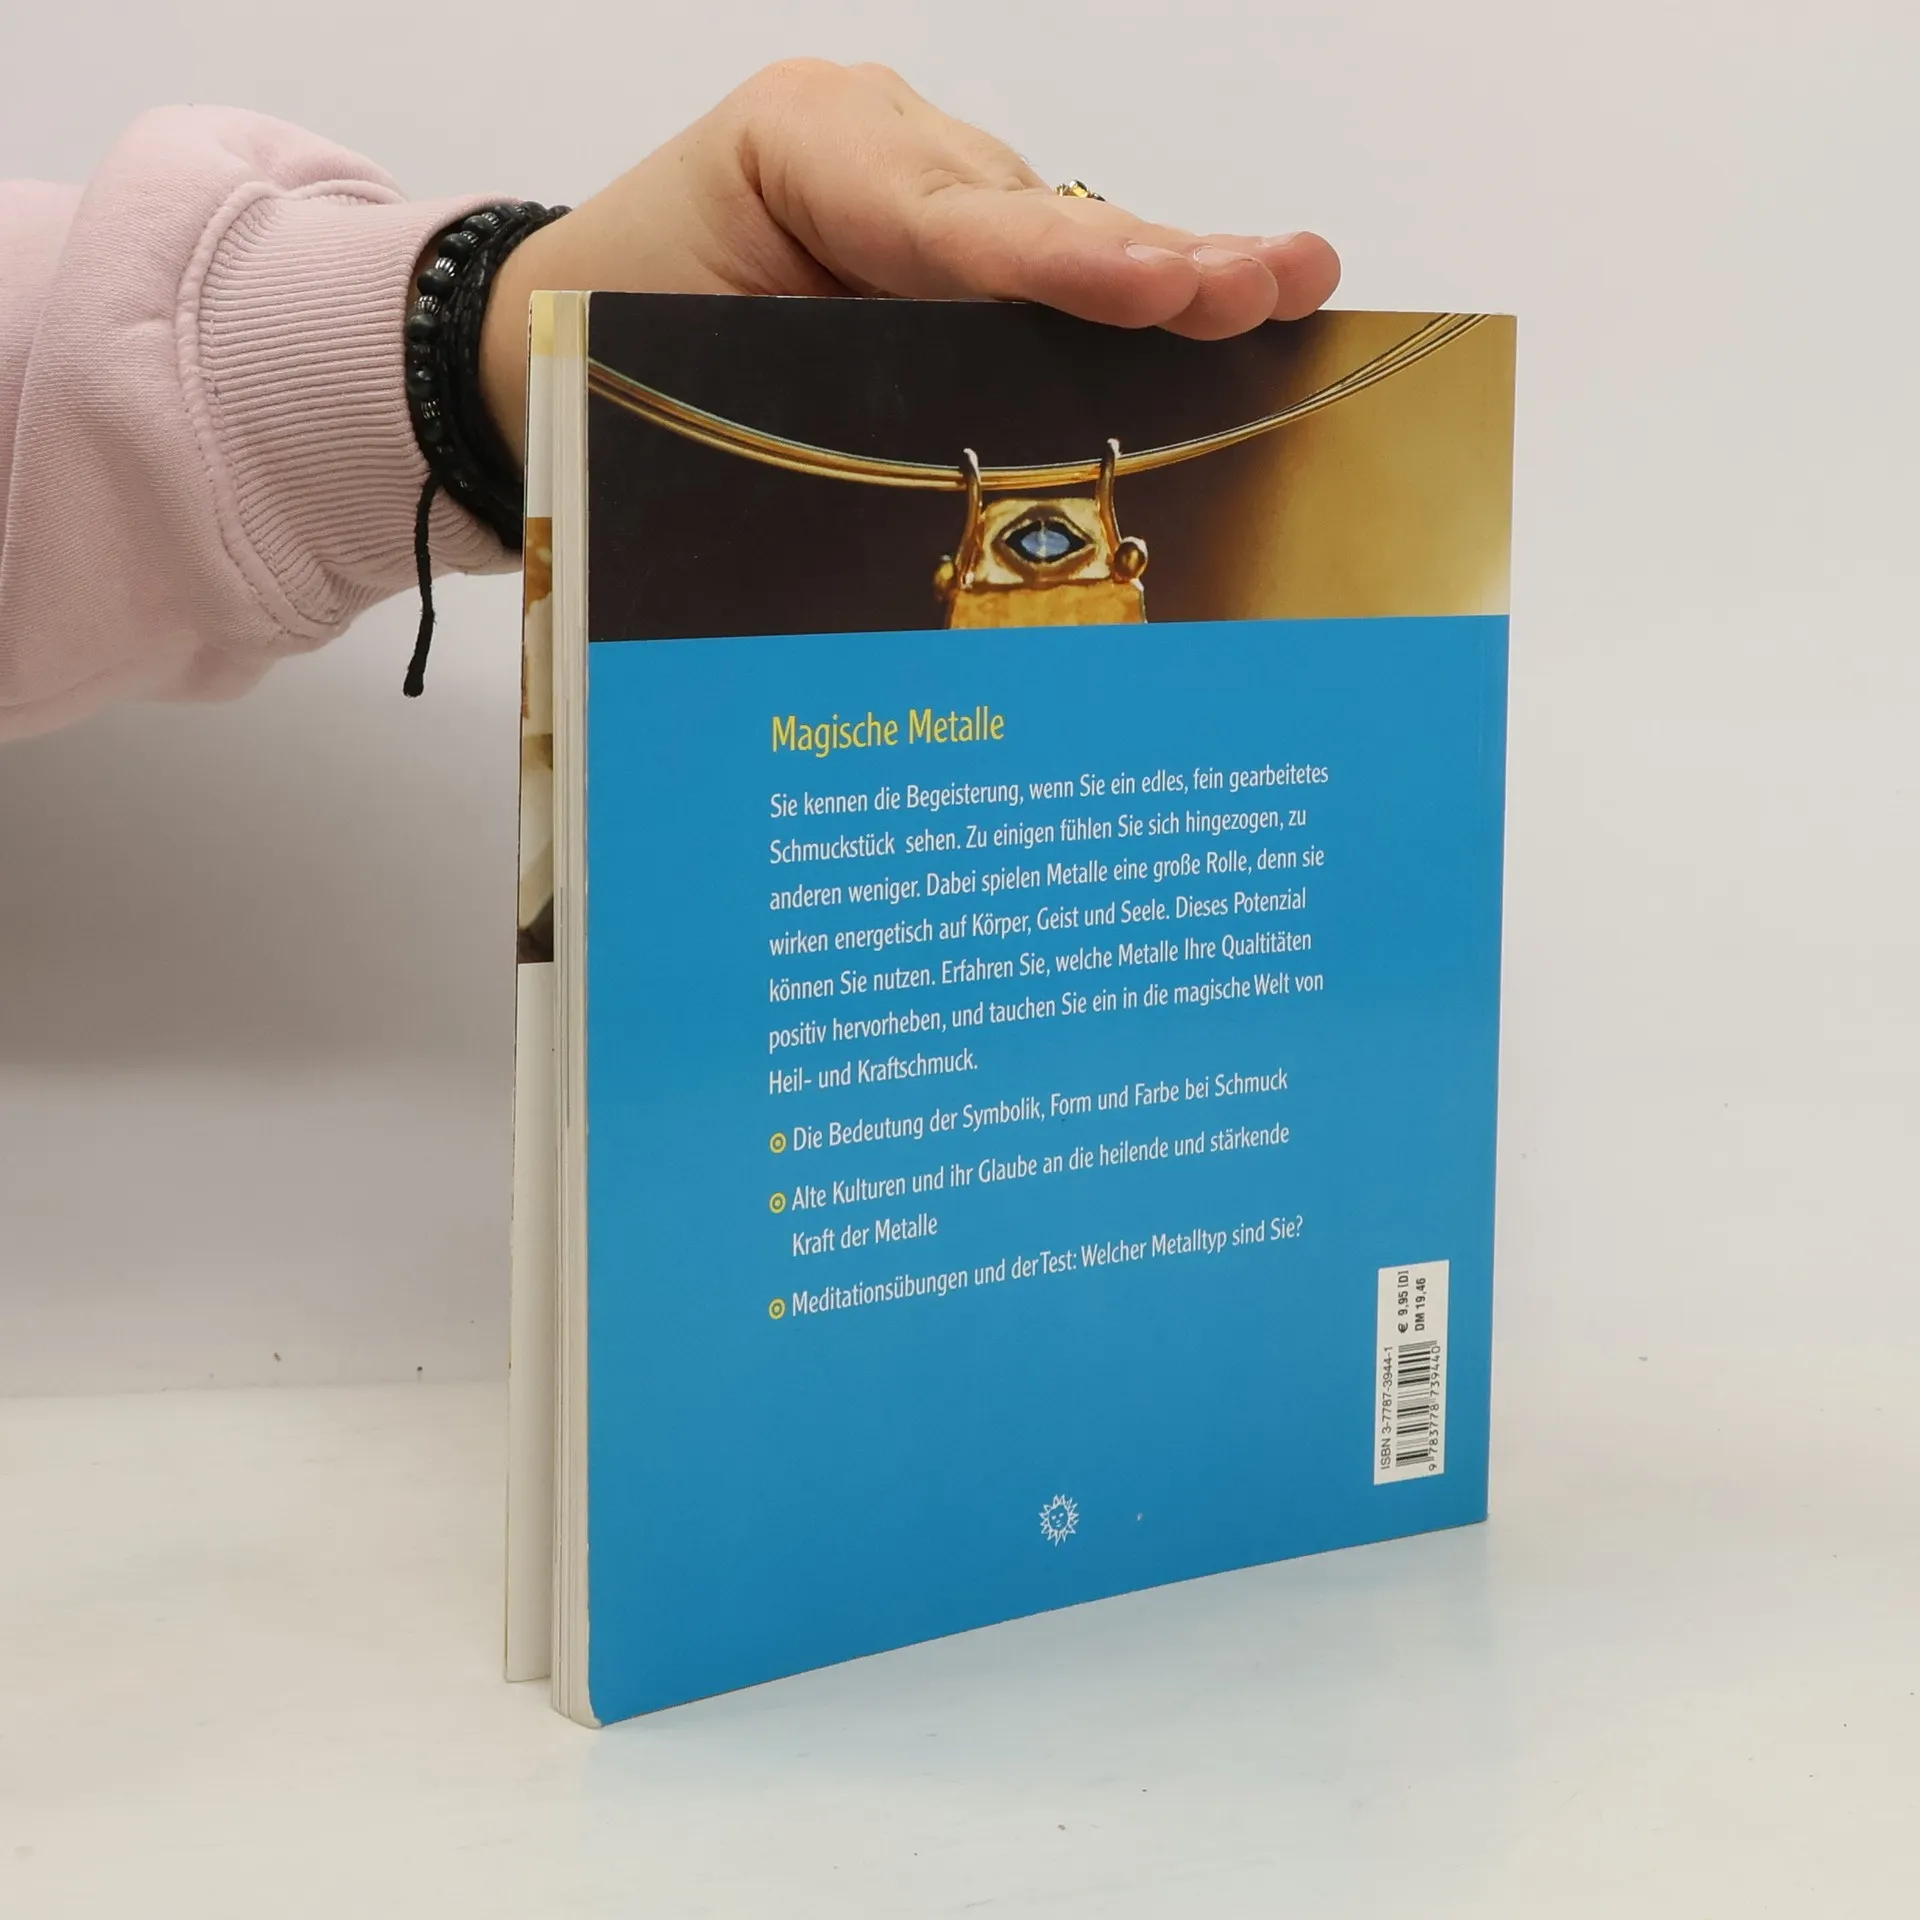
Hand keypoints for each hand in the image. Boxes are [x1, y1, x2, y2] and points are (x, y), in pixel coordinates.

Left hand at [479, 60, 1340, 458]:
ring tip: (1283, 289)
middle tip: (1276, 279)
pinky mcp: (946, 231)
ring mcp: (922, 178)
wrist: (545, 341)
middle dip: (1159, 260)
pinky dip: (1131, 301)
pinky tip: (1232, 302)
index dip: (1062, 264)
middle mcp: (879, 146)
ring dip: (1169, 283)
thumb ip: (821, 398)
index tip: (1162, 286)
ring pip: (1057, 238)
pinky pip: (1045, 264)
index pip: (947, 221)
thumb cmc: (610, 353)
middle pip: (1034, 218)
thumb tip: (956, 517)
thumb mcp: (690, 369)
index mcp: (796, 150)